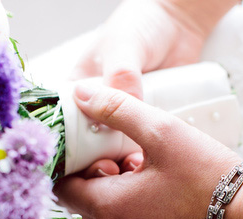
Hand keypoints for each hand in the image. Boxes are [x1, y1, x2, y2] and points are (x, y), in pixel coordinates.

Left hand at [55, 82, 242, 218]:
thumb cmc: (209, 178)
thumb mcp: (161, 132)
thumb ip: (118, 110)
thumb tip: (82, 95)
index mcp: (109, 207)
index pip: (61, 186)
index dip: (66, 159)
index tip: (81, 136)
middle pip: (78, 196)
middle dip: (88, 166)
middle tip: (110, 142)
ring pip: (101, 204)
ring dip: (108, 178)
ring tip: (135, 153)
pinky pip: (122, 212)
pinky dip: (125, 191)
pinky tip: (150, 169)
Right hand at [71, 0, 238, 177]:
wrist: (178, 23)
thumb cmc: (140, 26)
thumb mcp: (124, 47)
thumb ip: (120, 76)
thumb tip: (119, 108)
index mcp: (77, 90)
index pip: (64, 124)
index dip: (69, 147)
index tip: (81, 161)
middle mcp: (96, 108)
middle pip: (88, 145)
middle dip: (97, 161)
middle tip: (110, 169)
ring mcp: (121, 119)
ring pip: (114, 149)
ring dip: (120, 162)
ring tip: (131, 169)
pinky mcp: (144, 124)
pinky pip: (140, 146)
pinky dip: (142, 157)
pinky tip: (147, 164)